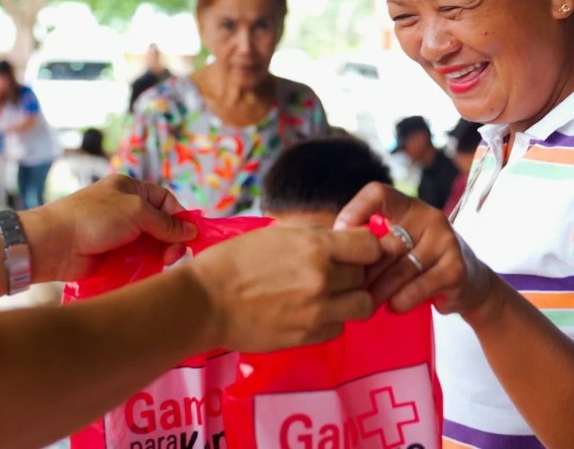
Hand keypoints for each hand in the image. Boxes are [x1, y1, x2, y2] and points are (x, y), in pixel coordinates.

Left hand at [22, 175, 196, 282]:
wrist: (54, 244)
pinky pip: (138, 259)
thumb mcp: (136, 212)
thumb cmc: (95, 218)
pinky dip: (146, 264)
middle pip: (160, 224)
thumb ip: (165, 223)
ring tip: (163, 262)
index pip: (164, 200)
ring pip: (151, 244)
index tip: (189, 234)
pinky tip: (151, 270)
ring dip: (160, 253)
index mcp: (129, 189)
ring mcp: (119, 233)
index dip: (178, 216)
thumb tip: (191, 231)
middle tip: (175, 254)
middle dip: (171, 238)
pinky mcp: (113, 255)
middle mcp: (125, 209)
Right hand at [186, 225, 381, 351]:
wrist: (203, 302)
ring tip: (331, 296)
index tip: (356, 250)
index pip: (370, 246)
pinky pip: (338, 329)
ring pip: (362, 306)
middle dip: (353, 273)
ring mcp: (317, 311)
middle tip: (335, 273)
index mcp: (315, 247)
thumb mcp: (276, 235)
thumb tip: (340, 239)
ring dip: (351, 300)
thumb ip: (313, 238)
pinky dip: (331, 322)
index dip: (366, 247)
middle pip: (365, 276)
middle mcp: (323, 278)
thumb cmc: (232, 262)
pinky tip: (311, 314)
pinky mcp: (307, 337)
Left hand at [333, 182, 499, 323]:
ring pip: (400, 268)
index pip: (377, 193)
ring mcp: (445, 240)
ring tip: (365, 305)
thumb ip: (371, 241)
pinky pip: (418, 286)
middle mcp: (429, 216)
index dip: (354, 211)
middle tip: (346, 290)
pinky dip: (401, 300)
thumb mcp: (399, 244)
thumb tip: (325, 249)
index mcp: (408, 205)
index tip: (338, 238)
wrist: (470, 283)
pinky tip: (394, 307)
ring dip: (378, 291)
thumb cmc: (420, 263)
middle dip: (362, 271)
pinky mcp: (455, 267)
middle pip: (383, 242)